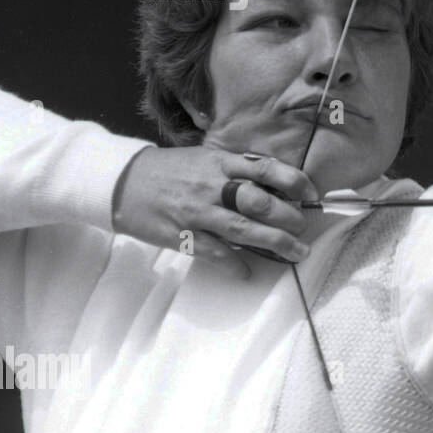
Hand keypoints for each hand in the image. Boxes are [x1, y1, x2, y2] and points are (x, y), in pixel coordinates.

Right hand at [111, 146, 318, 278]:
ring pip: (244, 229)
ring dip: (275, 243)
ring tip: (296, 253)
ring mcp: (196, 211)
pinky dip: (233, 264)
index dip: (294, 181)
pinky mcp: (180, 234)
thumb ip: (237, 170)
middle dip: (290, 218)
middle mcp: (212, 185)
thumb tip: (276, 187)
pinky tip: (246, 273)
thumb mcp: (205, 160)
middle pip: (261, 202)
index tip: (311, 193)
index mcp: (221, 163)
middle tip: (304, 229)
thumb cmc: (171, 171)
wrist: (121, 182)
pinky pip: (213, 252)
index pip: (266, 168)